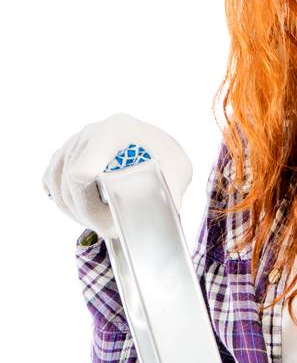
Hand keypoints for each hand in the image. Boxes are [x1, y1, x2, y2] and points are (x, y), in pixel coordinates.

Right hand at [42, 112, 192, 240]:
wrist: (153, 145)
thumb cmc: (166, 158)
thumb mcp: (178, 170)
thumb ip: (173, 191)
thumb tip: (164, 217)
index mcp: (117, 130)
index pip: (84, 167)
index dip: (88, 201)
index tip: (109, 224)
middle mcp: (91, 132)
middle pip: (71, 182)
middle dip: (90, 215)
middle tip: (112, 232)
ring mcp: (73, 142)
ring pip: (58, 185)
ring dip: (76, 212)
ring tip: (102, 224)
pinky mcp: (63, 154)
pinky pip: (50, 183)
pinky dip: (64, 203)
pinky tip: (85, 211)